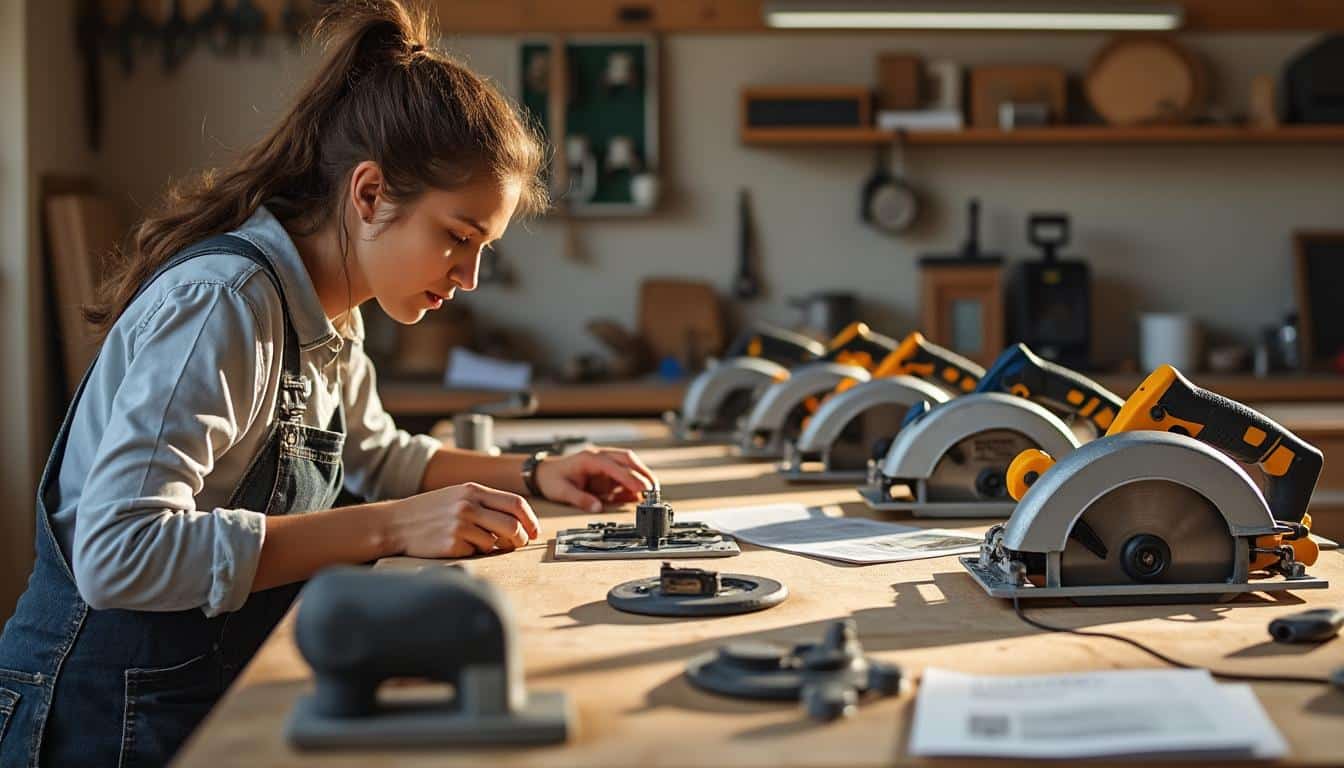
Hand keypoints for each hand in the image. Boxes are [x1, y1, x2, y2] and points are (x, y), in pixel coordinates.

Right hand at [386, 482, 539, 558]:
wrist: (396, 523)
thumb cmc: (430, 511)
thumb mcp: (458, 495)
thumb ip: (485, 502)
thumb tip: (518, 520)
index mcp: (473, 490)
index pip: (516, 503)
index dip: (531, 520)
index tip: (534, 531)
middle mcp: (469, 505)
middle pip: (513, 525)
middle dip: (521, 539)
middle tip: (519, 544)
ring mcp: (461, 524)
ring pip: (497, 542)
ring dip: (496, 547)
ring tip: (481, 543)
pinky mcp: (452, 544)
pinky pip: (477, 552)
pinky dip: (475, 552)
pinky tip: (460, 546)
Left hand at [534, 447, 657, 513]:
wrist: (544, 473)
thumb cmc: (552, 479)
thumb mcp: (561, 491)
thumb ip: (580, 499)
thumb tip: (597, 507)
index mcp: (589, 458)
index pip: (613, 466)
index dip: (628, 477)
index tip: (641, 488)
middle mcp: (599, 457)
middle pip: (627, 459)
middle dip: (642, 472)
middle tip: (654, 489)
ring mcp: (604, 464)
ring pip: (629, 465)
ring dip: (641, 477)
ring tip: (651, 493)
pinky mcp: (606, 473)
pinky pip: (623, 476)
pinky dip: (632, 485)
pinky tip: (638, 496)